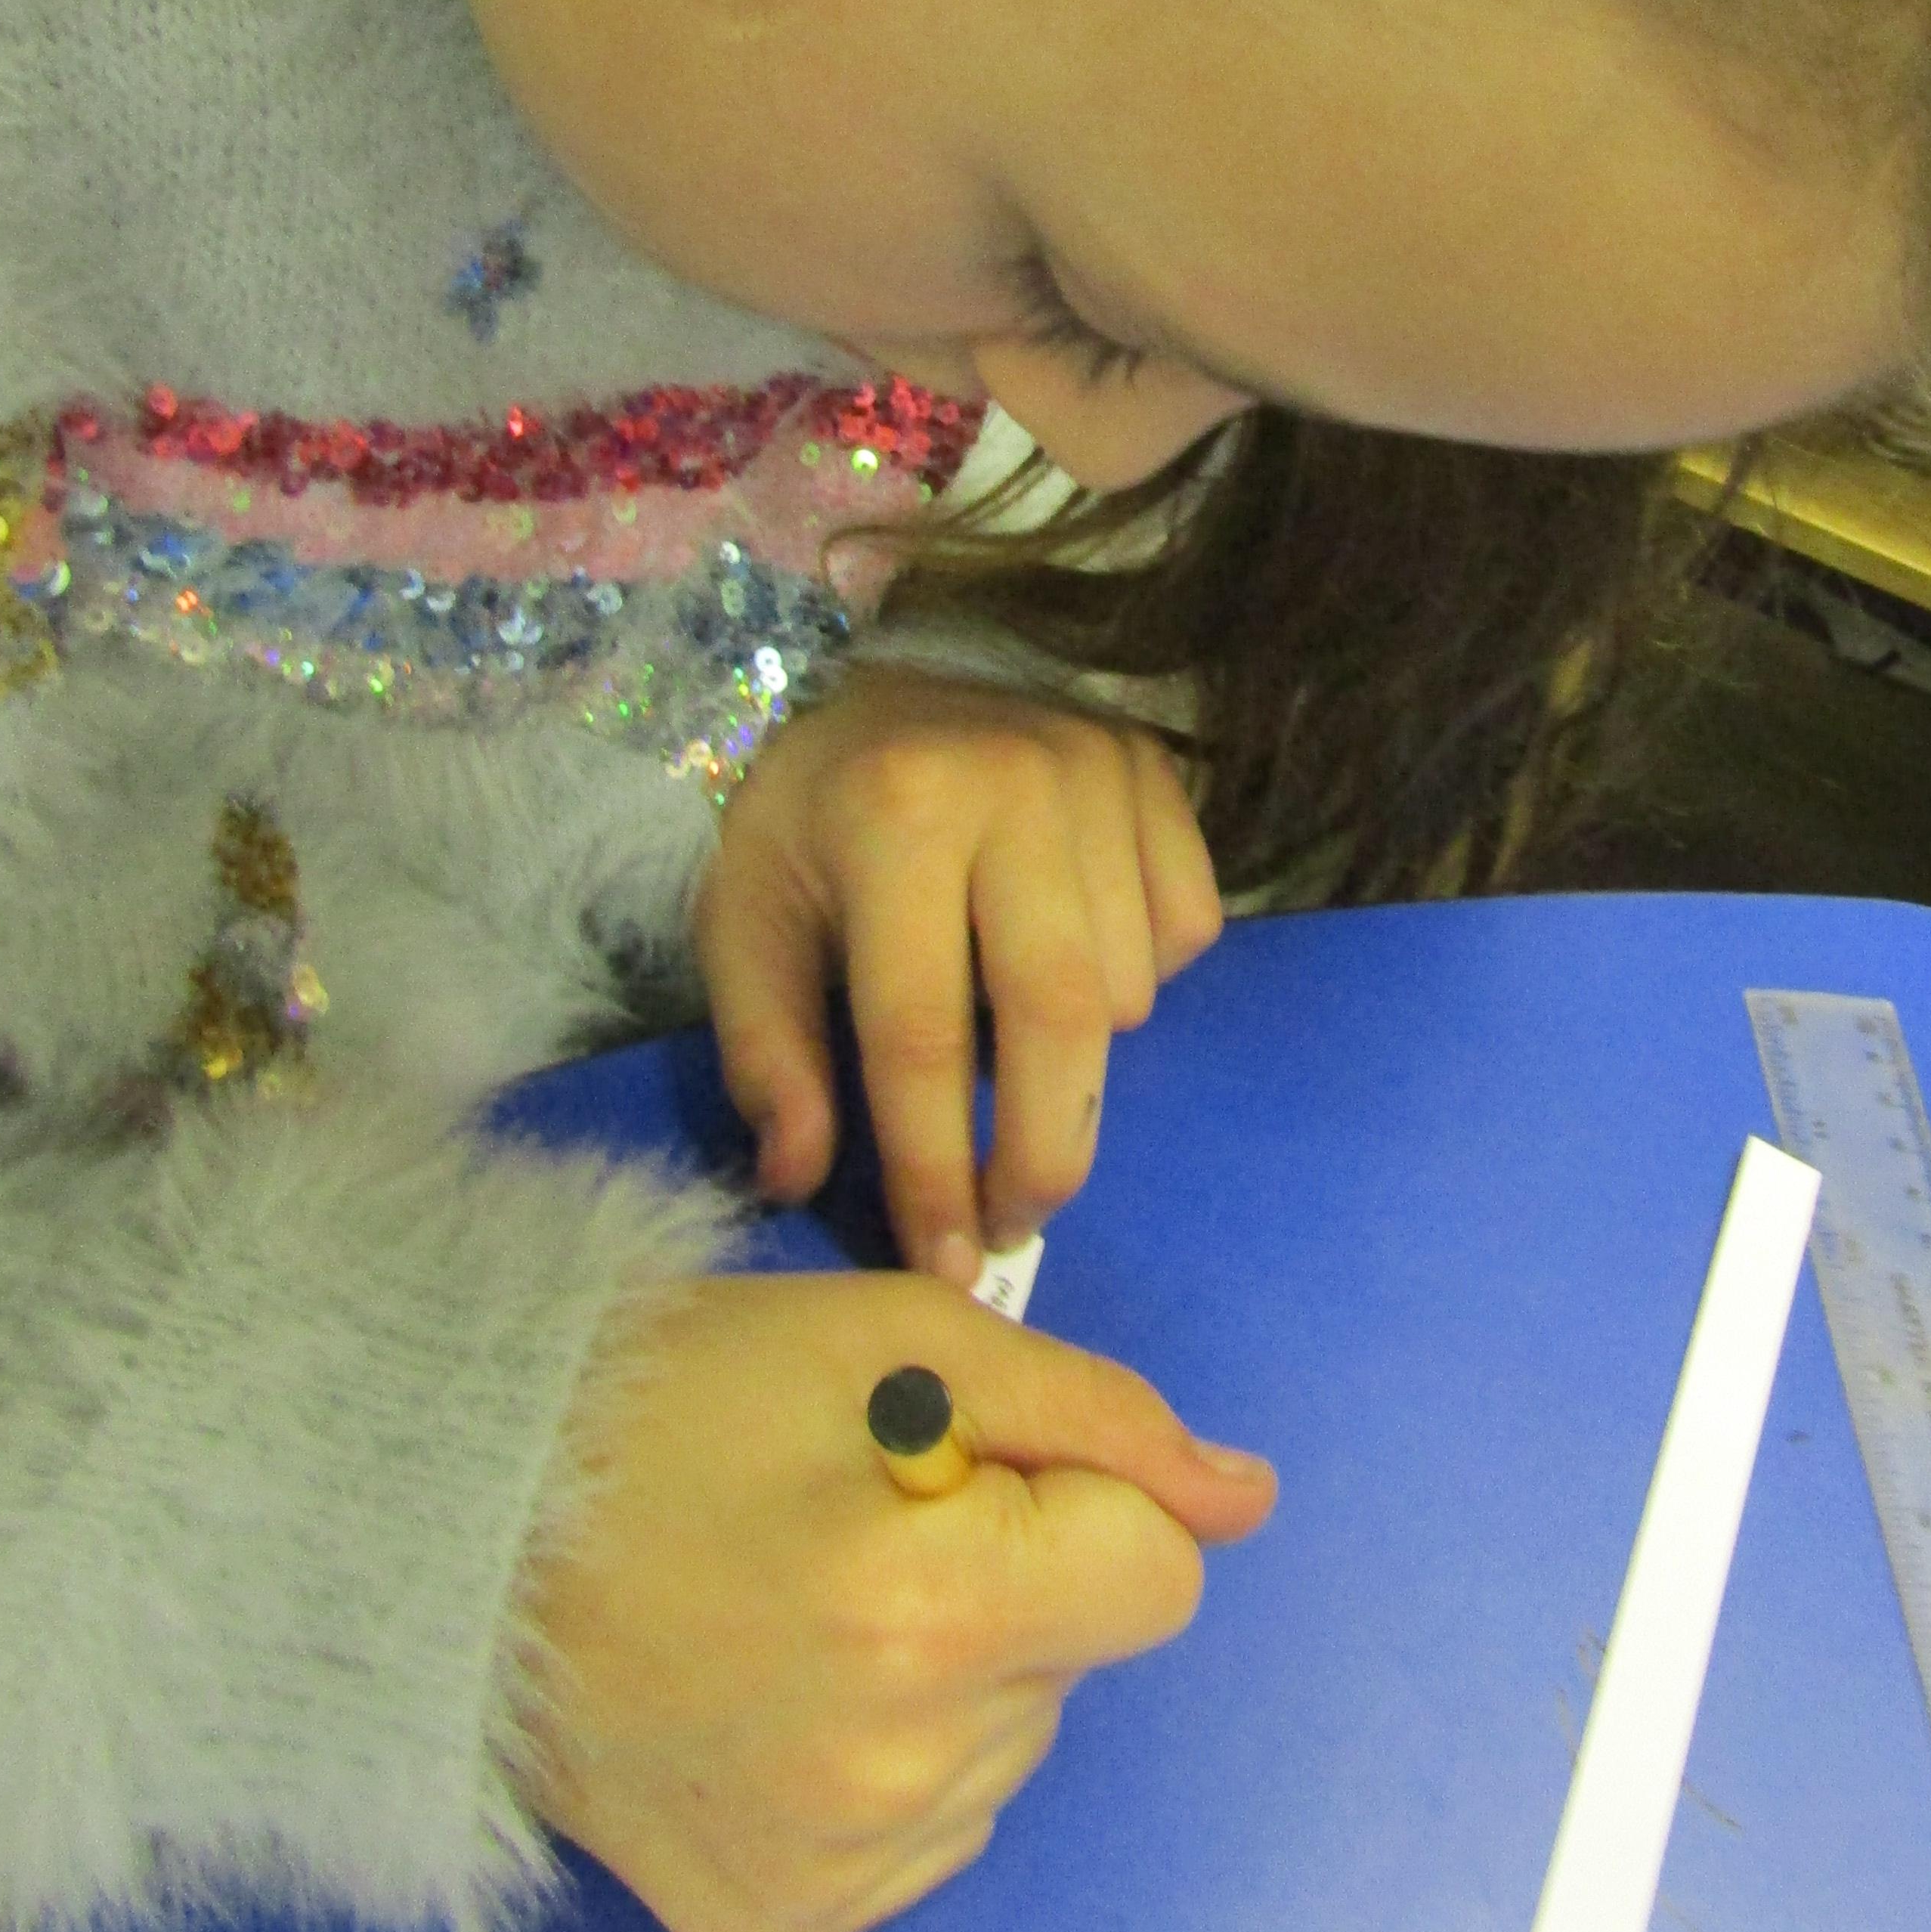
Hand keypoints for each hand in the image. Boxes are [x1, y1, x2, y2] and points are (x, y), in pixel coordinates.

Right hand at [516, 1273, 1275, 1931]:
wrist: (457, 1532)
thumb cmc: (673, 1407)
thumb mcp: (901, 1341)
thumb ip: (1099, 1417)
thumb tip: (1243, 1497)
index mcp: (931, 1611)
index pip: (1154, 1579)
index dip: (1075, 1503)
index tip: (957, 1472)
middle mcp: (893, 1766)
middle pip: (1072, 1663)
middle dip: (1005, 1580)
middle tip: (845, 1525)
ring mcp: (831, 1866)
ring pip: (1004, 1749)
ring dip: (947, 1675)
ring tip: (793, 1604)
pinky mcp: (773, 1926)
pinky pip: (921, 1837)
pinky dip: (879, 1762)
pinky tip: (772, 1691)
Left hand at [693, 668, 1224, 1281]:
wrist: (897, 670)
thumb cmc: (814, 813)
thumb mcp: (745, 916)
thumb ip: (767, 1050)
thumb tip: (797, 1179)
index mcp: (894, 816)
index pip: (921, 1031)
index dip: (932, 1165)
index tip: (941, 1261)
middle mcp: (1013, 785)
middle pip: (1058, 1016)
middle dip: (1044, 1149)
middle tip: (1012, 1222)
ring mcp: (1102, 773)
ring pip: (1127, 987)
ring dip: (1080, 1062)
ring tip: (1017, 1063)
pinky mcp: (1161, 776)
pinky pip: (1185, 932)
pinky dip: (1139, 981)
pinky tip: (1072, 963)